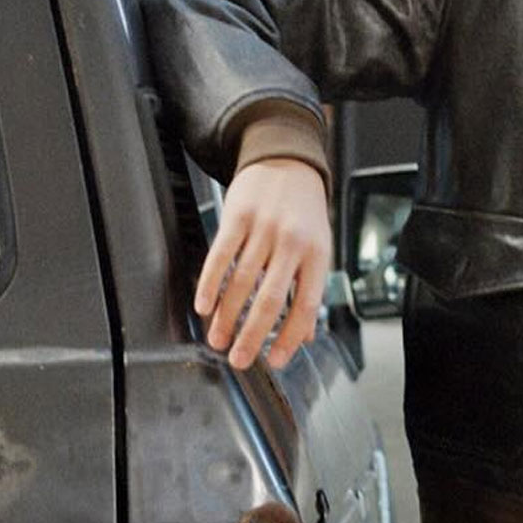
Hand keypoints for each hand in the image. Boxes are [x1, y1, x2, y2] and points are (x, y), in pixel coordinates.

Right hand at [194, 157, 331, 369]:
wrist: (287, 161)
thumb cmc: (303, 211)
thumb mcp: (319, 247)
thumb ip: (311, 289)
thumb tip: (305, 336)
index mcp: (317, 255)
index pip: (306, 306)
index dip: (290, 338)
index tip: (276, 360)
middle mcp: (292, 243)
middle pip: (271, 299)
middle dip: (252, 336)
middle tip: (239, 359)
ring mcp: (264, 229)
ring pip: (242, 282)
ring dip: (227, 316)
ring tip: (217, 338)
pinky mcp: (238, 217)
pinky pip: (220, 256)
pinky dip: (210, 284)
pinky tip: (204, 304)